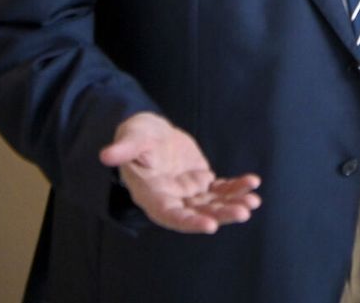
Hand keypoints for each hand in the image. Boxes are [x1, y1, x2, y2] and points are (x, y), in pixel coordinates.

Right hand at [99, 112, 260, 233]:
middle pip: (196, 213)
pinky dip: (236, 188)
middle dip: (220, 214)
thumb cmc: (137, 136)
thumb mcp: (130, 138)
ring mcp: (187, 192)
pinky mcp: (201, 182)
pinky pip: (221, 189)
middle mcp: (171, 198)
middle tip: (243, 213)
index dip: (189, 221)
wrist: (151, 133)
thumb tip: (106, 155)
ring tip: (253, 202)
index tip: (211, 226)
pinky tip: (253, 184)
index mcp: (151, 194)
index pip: (169, 214)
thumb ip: (123, 149)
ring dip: (233, 204)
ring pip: (212, 204)